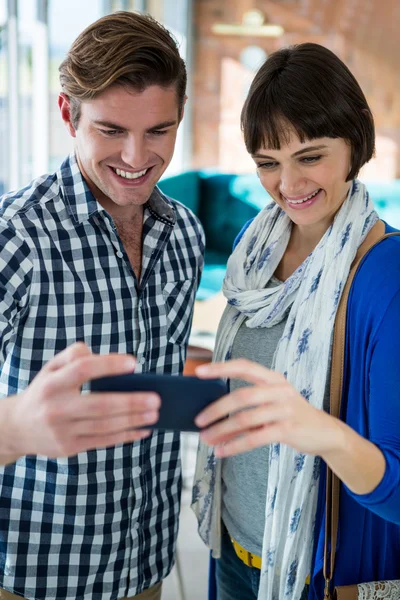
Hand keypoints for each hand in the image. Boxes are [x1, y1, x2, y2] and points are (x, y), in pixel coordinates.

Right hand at [2, 343, 159, 460]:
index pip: (83, 370)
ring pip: (105, 426)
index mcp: (52, 383)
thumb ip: (73, 355)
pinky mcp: (69, 448)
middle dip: (131, 402)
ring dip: (133, 420)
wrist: (16, 427)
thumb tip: (97, 354)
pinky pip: (103, 442)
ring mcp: (63, 431)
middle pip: (100, 405)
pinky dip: (126, 436)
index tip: (134, 363)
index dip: (109, 365)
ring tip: (155, 413)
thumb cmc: (44, 391)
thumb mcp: (51, 368)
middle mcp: (56, 408)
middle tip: (156, 398)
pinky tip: (143, 430)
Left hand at [194, 359, 340, 457]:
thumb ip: (250, 402)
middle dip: (216, 409)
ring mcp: (285, 409)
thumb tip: (212, 412)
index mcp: (273, 378)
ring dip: (222, 430)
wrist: (326, 433)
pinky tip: (222, 450)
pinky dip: (235, 445)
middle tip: (198, 421)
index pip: (244, 366)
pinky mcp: (288, 429)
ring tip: (206, 439)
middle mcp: (279, 390)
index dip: (221, 367)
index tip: (199, 372)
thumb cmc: (291, 415)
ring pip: (246, 419)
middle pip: (241, 396)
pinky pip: (255, 438)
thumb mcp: (274, 401)